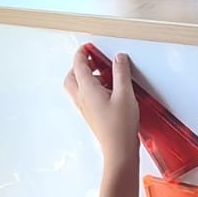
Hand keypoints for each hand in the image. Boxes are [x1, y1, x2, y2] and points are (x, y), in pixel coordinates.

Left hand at [65, 47, 138, 164]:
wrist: (119, 150)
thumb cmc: (120, 126)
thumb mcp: (125, 94)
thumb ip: (121, 72)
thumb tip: (119, 58)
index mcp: (87, 90)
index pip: (78, 64)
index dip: (83, 52)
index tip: (89, 47)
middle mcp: (82, 98)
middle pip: (72, 76)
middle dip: (80, 65)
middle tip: (94, 60)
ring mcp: (85, 108)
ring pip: (77, 87)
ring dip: (85, 77)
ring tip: (103, 74)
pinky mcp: (91, 115)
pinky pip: (85, 96)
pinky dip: (91, 88)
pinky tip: (108, 90)